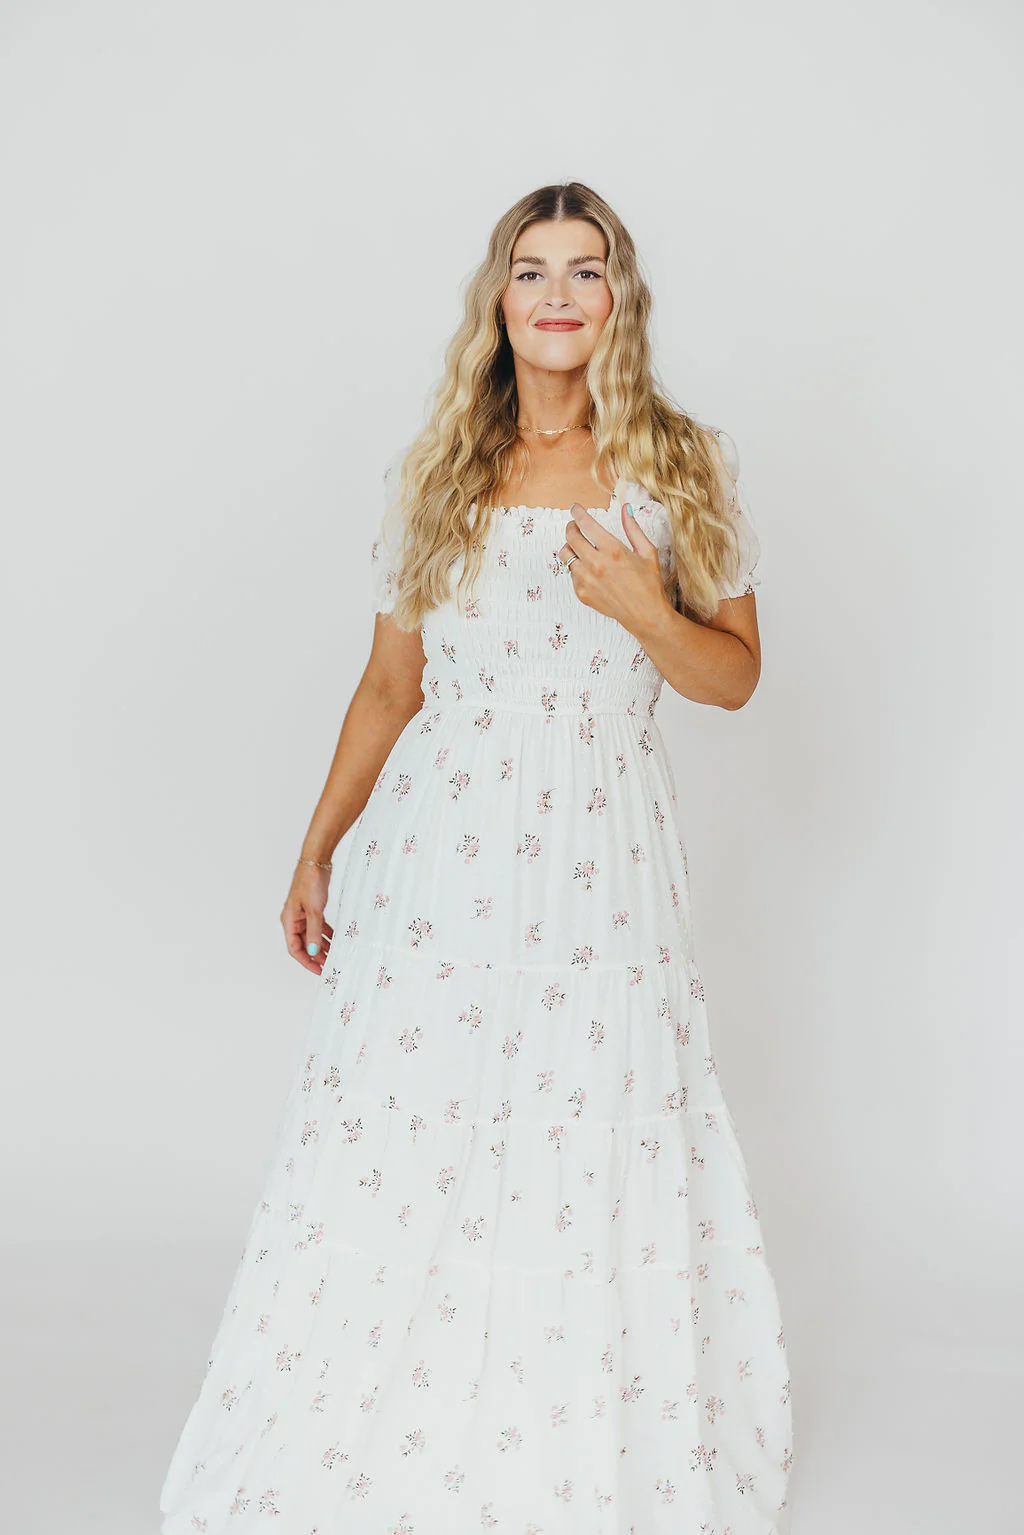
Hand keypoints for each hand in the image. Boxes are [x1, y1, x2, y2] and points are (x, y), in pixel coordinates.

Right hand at [280, 864, 333, 975]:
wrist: (316, 861)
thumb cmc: (310, 882)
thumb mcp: (314, 910)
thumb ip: (314, 932)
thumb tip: (314, 952)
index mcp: (289, 921)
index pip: (295, 949)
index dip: (307, 962)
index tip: (319, 971)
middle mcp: (294, 920)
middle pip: (303, 945)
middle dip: (316, 956)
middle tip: (330, 965)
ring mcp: (303, 914)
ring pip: (312, 936)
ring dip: (322, 946)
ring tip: (334, 955)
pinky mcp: (312, 908)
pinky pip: (318, 926)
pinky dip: (326, 934)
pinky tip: (335, 940)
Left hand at [558, 501, 669, 632]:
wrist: (645, 615)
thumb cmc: (649, 584)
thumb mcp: (647, 552)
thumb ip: (633, 528)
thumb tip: (626, 508)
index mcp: (613, 550)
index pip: (586, 524)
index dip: (578, 513)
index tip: (575, 508)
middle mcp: (596, 563)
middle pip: (571, 537)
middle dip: (571, 527)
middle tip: (575, 526)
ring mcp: (586, 579)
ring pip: (565, 555)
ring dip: (570, 547)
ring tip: (580, 547)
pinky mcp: (582, 593)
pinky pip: (571, 573)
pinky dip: (576, 567)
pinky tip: (589, 569)